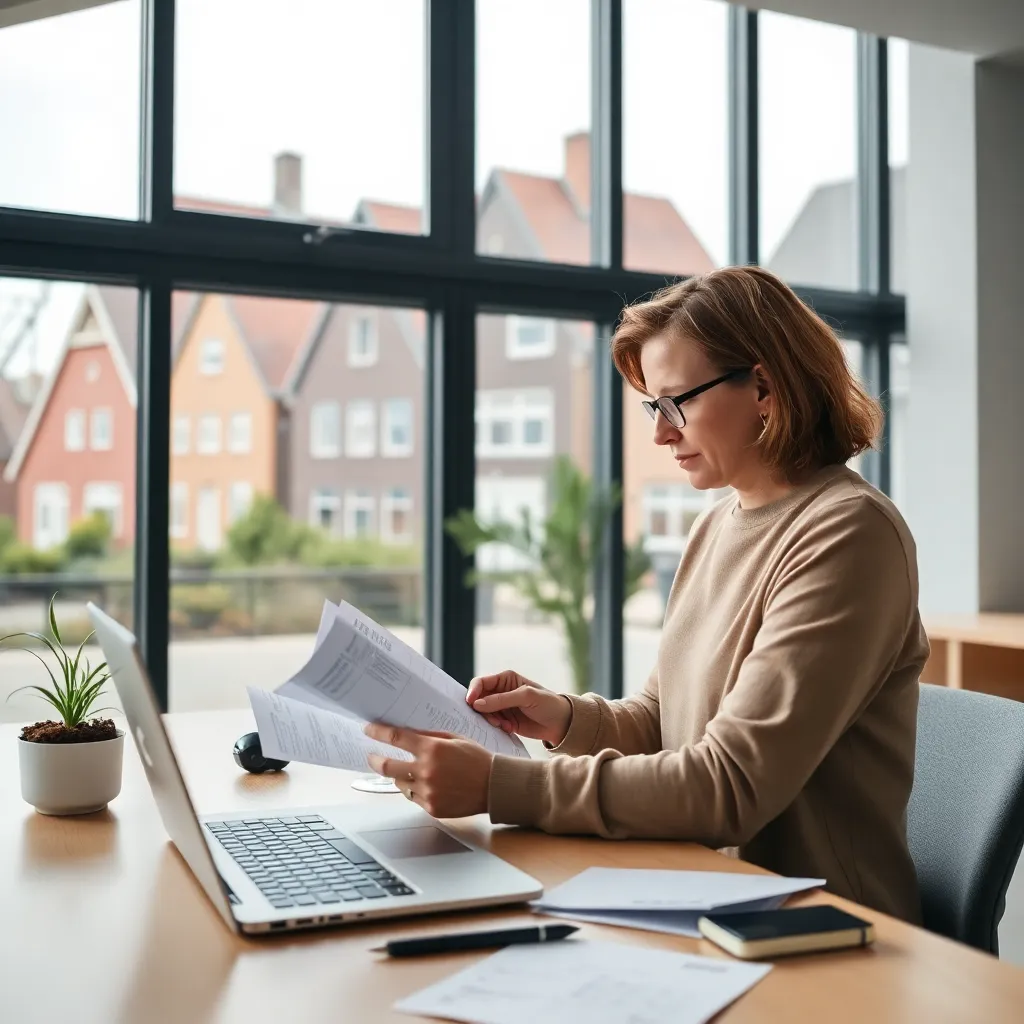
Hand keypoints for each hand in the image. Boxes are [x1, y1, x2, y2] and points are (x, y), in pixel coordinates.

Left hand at [364, 724, 492, 817]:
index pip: (396, 737)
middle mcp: (426, 771)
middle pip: (387, 766)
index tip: (368, 729)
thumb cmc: (477, 759)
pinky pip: (414, 797)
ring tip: (412, 772)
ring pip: (399, 784)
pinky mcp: (431, 807)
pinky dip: (416, 790)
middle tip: (372, 757)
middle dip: (375, 760)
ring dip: (400, 777)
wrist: (494, 785)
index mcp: (432, 749)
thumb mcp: (454, 738)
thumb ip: (429, 736)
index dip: (378, 732)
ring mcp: (428, 791)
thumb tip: (406, 733)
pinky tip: (429, 785)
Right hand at [466, 670, 571, 746]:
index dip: (473, 692)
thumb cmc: (547, 704)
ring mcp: (502, 707)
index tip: (470, 704)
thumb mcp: (526, 697)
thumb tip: (477, 704)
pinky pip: (491, 723)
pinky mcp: (505, 720)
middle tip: (494, 720)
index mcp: (505, 679)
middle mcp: (501, 692)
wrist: (561, 724)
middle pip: (479, 699)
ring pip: (483, 713)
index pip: (481, 683)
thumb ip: (501, 699)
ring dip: (491, 720)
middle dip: (482, 710)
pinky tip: (510, 728)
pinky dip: (497, 727)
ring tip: (505, 725)